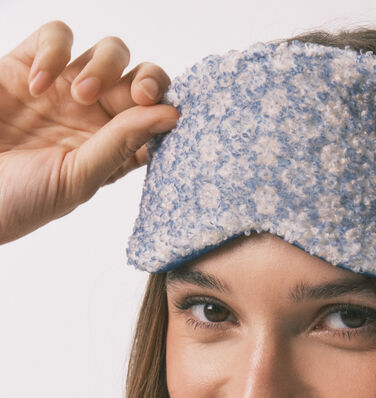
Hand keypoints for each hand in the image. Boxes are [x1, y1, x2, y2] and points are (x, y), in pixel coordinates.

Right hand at [0, 20, 178, 243]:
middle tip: (139, 95)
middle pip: (143, 79)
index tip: (168, 115)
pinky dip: (54, 52)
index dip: (167, 110)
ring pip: (109, 53)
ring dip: (103, 67)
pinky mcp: (28, 64)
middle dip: (150, 80)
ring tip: (77, 96)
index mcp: (114, 149)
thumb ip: (121, 144)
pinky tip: (37, 86)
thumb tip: (171, 115)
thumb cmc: (20, 200)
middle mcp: (95, 117)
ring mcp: (64, 89)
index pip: (157, 120)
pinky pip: (57, 36)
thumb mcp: (77, 180)